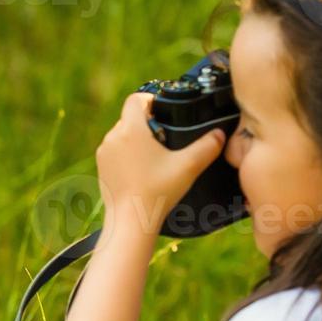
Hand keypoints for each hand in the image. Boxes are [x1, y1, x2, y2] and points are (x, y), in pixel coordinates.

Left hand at [96, 91, 225, 232]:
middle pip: (129, 117)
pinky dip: (127, 154)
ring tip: (156, 155)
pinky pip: (115, 152)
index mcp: (130, 129)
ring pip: (121, 135)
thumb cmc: (157, 192)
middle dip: (147, 122)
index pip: (135, 99)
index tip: (164, 110)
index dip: (150, 100)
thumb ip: (207, 147)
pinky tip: (143, 170)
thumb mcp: (188, 167)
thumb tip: (220, 134)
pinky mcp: (101, 168)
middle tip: (166, 136)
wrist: (130, 222)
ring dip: (136, 139)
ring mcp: (104, 153)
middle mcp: (113, 137)